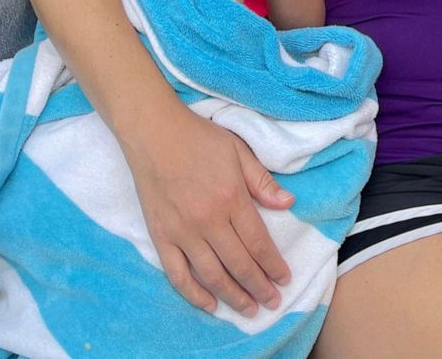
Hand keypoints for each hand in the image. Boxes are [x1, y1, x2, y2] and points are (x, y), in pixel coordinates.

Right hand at [127, 102, 294, 315]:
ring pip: (212, 275)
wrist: (154, 132)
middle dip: (259, 287)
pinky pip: (177, 274)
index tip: (285, 279)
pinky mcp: (160, 236)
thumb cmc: (199, 138)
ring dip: (233, 296)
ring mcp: (182, 231)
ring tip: (249, 310)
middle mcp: (208, 220)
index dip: (273, 265)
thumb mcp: (238, 151)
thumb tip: (288, 203)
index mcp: (231, 198)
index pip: (258, 242)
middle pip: (239, 264)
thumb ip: (262, 180)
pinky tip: (209, 305)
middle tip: (273, 302)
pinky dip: (194, 294)